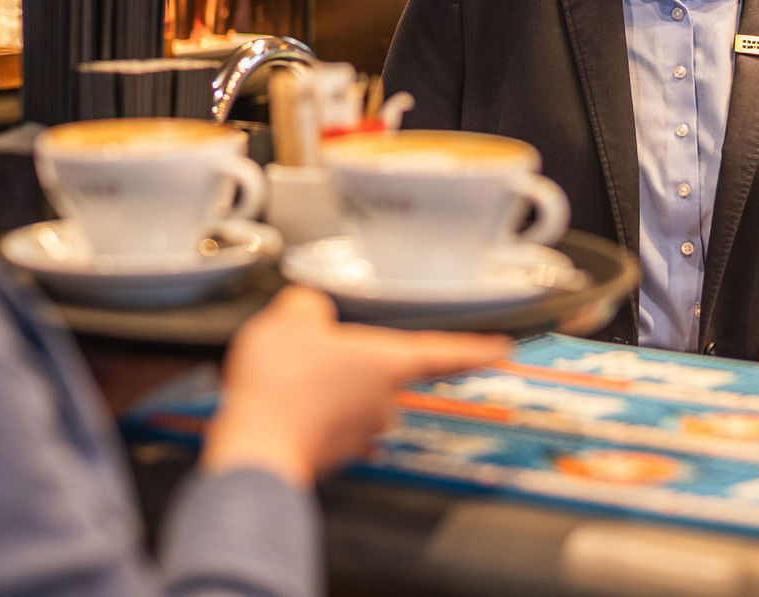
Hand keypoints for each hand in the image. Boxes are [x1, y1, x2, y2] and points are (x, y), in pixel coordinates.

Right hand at [201, 286, 508, 486]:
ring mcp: (359, 432)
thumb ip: (309, 306)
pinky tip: (277, 399)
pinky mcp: (332, 452)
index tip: (502, 348)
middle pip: (378, 370)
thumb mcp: (292, 319)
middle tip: (310, 349)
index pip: (446, 352)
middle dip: (348, 359)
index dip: (477, 348)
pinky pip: (323, 419)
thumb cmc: (283, 387)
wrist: (256, 448)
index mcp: (388, 363)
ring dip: (323, 386)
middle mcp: (383, 401)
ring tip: (284, 375)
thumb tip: (309, 311)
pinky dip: (305, 409)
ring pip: (347, 395)